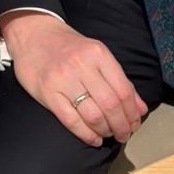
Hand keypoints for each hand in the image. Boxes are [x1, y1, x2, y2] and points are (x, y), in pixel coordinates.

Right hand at [0, 11, 145, 145]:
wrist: (33, 34)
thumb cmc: (68, 46)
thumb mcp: (97, 54)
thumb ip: (119, 80)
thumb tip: (140, 108)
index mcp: (98, 54)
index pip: (123, 90)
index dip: (132, 113)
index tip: (135, 124)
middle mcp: (82, 65)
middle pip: (110, 105)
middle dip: (122, 126)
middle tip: (124, 135)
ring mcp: (63, 80)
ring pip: (93, 115)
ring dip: (105, 131)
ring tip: (109, 135)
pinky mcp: (47, 93)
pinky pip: (71, 120)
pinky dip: (86, 134)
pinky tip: (94, 138)